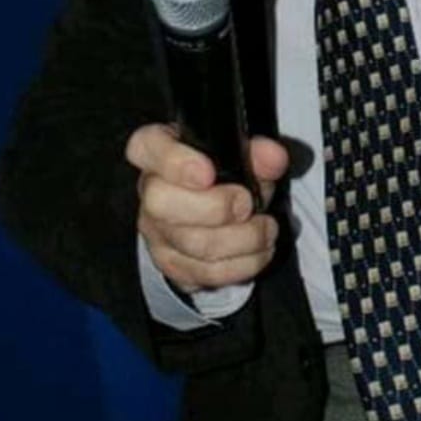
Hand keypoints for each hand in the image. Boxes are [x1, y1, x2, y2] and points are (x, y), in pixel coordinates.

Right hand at [128, 122, 289, 293]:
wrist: (218, 205)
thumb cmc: (224, 172)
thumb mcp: (243, 153)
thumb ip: (258, 152)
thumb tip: (273, 158)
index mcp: (158, 151)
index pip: (147, 148)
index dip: (174, 162)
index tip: (207, 172)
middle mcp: (150, 191)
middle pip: (162, 203)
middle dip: (215, 208)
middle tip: (247, 205)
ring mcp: (157, 232)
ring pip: (192, 244)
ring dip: (243, 240)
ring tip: (267, 229)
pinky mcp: (172, 264)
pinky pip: (205, 273)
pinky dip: (242, 265)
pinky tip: (259, 251)